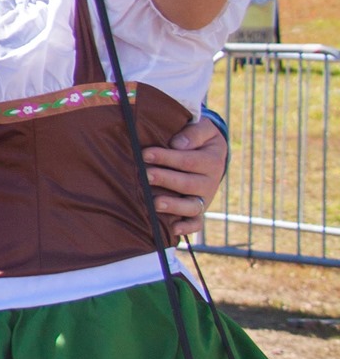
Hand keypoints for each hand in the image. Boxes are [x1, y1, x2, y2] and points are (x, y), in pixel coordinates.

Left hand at [147, 115, 228, 241]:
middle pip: (189, 183)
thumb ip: (194, 132)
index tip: (145, 153)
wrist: (209, 152)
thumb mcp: (203, 128)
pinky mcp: (198, 209)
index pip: (188, 160)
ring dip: (174, 206)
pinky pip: (197, 223)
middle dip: (166, 179)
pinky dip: (188, 228)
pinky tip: (174, 229)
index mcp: (212, 160)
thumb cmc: (198, 137)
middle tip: (146, 175)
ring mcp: (204, 198)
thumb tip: (177, 144)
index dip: (167, 157)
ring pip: (193, 206)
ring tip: (155, 203)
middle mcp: (210, 182)